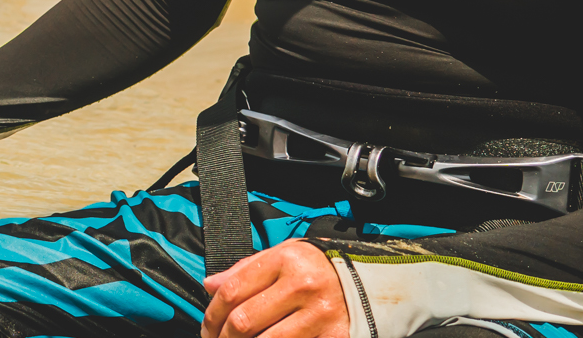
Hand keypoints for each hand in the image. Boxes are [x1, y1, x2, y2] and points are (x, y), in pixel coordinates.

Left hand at [202, 241, 349, 337]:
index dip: (211, 314)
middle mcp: (304, 287)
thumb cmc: (321, 268)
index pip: (232, 291)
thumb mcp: (285, 254)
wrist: (375, 282)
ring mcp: (321, 316)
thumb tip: (209, 286)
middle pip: (244, 321)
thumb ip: (246, 269)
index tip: (207, 328)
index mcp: (287, 260)